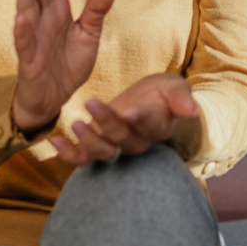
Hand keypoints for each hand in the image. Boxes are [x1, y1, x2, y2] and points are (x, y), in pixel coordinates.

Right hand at [10, 0, 114, 133]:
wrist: (55, 98)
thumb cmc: (69, 65)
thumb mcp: (89, 36)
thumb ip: (96, 12)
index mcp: (58, 8)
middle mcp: (43, 17)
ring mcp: (33, 35)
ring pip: (27, 5)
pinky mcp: (29, 58)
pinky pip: (24, 42)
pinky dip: (23, 29)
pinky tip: (21, 15)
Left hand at [49, 73, 198, 166]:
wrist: (147, 103)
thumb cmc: (162, 93)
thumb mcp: (174, 87)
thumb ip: (181, 97)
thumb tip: (192, 110)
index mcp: (156, 126)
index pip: (149, 125)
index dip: (139, 119)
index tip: (129, 111)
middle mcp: (137, 142)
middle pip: (122, 138)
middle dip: (107, 122)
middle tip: (92, 102)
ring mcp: (116, 148)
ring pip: (103, 152)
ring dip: (88, 141)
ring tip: (76, 124)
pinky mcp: (98, 148)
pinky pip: (82, 158)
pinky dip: (68, 154)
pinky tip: (54, 141)